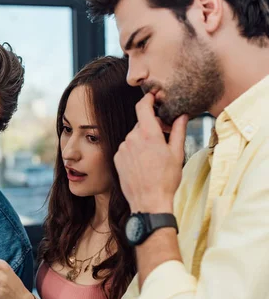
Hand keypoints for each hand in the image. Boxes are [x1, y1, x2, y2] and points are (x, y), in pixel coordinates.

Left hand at [114, 93, 187, 212]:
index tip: (153, 97)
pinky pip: (127, 147)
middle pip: (141, 123)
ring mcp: (122, 148)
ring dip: (143, 140)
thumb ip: (178, 131)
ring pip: (134, 136)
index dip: (148, 99)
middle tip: (164, 137)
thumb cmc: (166, 179)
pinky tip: (143, 163)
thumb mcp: (177, 153)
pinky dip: (134, 150)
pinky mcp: (117, 158)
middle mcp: (132, 138)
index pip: (143, 106)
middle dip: (152, 126)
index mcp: (148, 134)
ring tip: (154, 156)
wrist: (149, 201)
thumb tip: (182, 115)